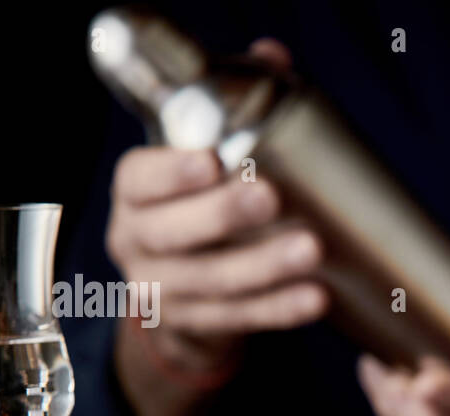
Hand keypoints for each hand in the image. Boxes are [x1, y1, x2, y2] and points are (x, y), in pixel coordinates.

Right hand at [107, 40, 328, 415]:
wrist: (185, 289)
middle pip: (172, 233)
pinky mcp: (192, 326)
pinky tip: (315, 299)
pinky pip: (237, 320)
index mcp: (135, 192)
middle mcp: (136, 240)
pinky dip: (277, 310)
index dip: (170, 172)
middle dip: (224, 216)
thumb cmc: (201, 204)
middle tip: (272, 197)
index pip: (139, 179)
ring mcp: (160, 289)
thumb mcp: (208, 157)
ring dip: (263, 268)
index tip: (211, 161)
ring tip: (311, 251)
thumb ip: (235, 107)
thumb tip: (273, 55)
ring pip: (208, 283)